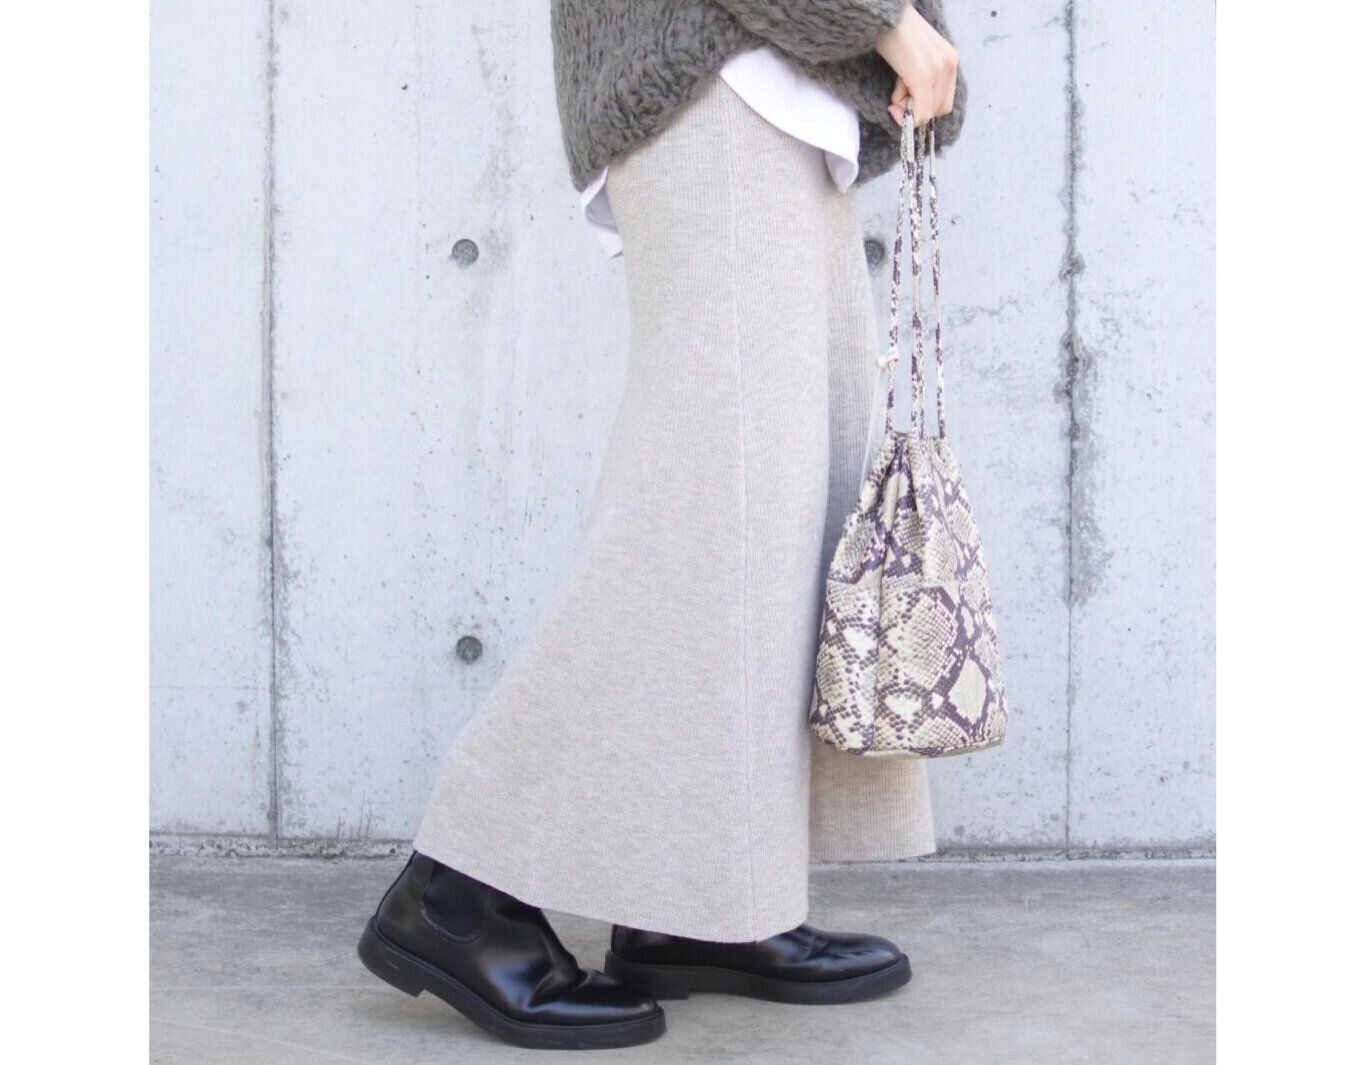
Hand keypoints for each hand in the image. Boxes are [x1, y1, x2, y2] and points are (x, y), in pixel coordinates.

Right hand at [875, 5, 958, 126]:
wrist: (884, 15)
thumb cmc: (895, 33)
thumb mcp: (917, 55)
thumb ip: (924, 77)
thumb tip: (914, 107)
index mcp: (950, 59)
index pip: (944, 100)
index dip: (923, 106)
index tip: (904, 97)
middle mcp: (950, 64)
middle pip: (938, 109)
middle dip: (916, 108)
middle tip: (899, 90)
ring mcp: (939, 70)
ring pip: (927, 113)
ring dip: (908, 107)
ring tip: (897, 84)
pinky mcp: (924, 77)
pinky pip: (920, 113)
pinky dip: (904, 114)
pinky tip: (893, 99)